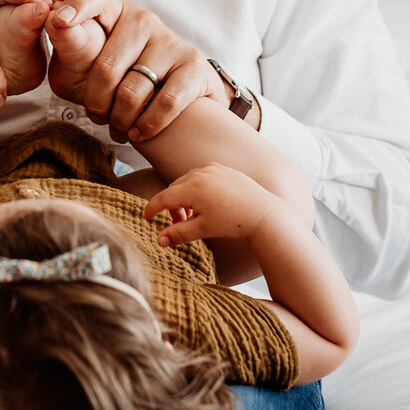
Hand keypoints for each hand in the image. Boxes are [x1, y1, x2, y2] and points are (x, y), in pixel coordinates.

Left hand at [46, 0, 227, 142]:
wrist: (172, 101)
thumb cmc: (116, 80)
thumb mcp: (83, 64)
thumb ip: (69, 46)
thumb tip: (58, 24)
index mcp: (113, 11)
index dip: (77, 6)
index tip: (60, 21)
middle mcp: (143, 20)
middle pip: (106, 68)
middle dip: (96, 103)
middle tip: (97, 117)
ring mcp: (171, 41)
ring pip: (132, 92)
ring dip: (119, 120)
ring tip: (117, 128)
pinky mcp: (194, 66)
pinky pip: (165, 103)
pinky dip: (147, 124)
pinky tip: (138, 132)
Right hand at [144, 163, 276, 246]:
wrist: (263, 212)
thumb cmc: (233, 222)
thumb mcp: (203, 229)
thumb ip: (178, 233)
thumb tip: (158, 241)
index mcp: (192, 188)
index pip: (163, 198)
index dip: (152, 208)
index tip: (146, 217)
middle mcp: (200, 173)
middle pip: (174, 189)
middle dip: (171, 205)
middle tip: (178, 222)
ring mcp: (211, 168)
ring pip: (186, 181)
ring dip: (183, 196)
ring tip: (192, 214)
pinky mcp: (221, 168)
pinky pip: (200, 175)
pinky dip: (195, 187)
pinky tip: (204, 203)